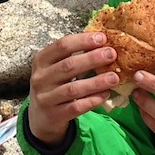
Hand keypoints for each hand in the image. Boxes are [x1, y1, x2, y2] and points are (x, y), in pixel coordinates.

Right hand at [26, 31, 119, 145]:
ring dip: (96, 82)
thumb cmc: (53, 85)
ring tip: (114, 78)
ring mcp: (46, 98)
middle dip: (92, 59)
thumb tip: (103, 44)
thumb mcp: (55, 68)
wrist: (40, 116)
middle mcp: (40, 78)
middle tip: (112, 54)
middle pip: (68, 65)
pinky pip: (76, 107)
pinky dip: (92, 100)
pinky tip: (106, 94)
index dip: (83, 40)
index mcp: (41, 61)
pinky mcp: (54, 115)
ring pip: (73, 88)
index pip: (62, 46)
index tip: (102, 38)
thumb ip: (72, 56)